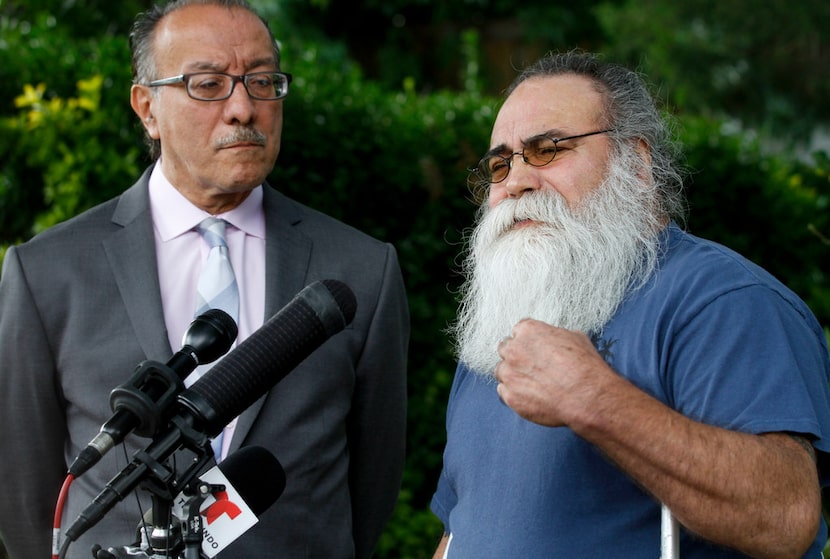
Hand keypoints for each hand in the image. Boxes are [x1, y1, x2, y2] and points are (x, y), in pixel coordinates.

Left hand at [493, 318, 616, 426]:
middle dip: (516, 356)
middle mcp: (514, 349)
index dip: (528, 341)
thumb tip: (555, 340)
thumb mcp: (576, 338)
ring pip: (501, 371)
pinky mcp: (510, 396)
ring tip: (531, 384)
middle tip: (532, 367)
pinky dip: (513, 394)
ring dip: (512, 375)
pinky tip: (529, 397)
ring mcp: (509, 374)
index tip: (534, 349)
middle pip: (505, 349)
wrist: (586, 397)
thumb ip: (556, 336)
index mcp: (528, 330)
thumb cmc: (585, 367)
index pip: (518, 331)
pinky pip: (503, 392)